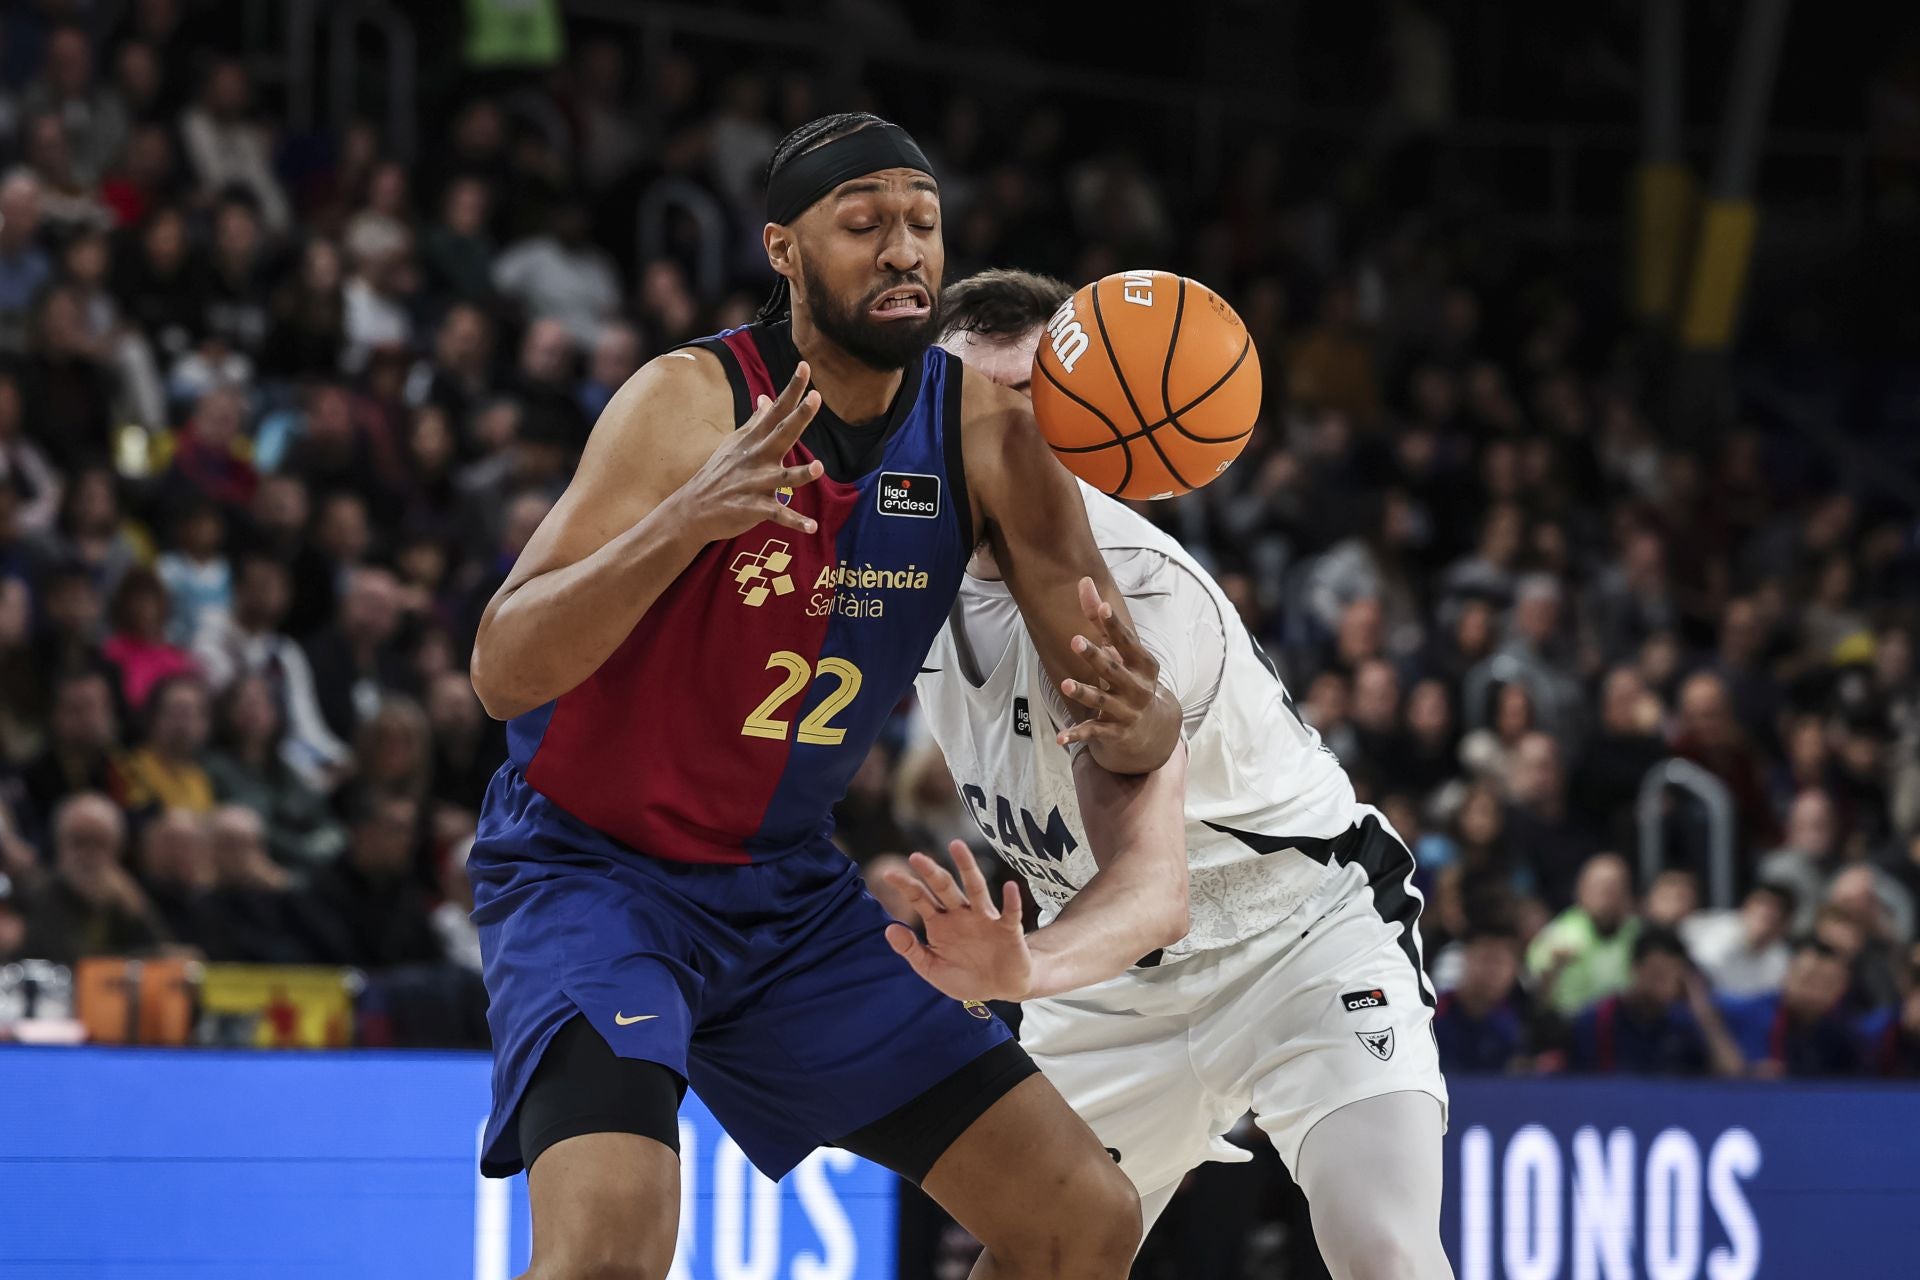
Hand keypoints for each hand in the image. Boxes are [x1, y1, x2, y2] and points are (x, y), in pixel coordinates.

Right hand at [673, 361, 825, 543]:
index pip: (777, 410)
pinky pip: (778, 515)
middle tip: (815, 398)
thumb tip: (767, 397)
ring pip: (782, 477)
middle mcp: (756, 458)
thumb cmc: (719, 472)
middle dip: (799, 417)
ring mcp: (755, 484)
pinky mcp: (754, 508)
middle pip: (782, 434)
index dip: (792, 389)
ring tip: (818, 468)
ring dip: (800, 474)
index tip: (805, 366)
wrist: (693, 508)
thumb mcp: (735, 442)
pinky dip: (795, 522)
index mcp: (754, 440)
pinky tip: (812, 526)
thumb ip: (756, 421)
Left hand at [883, 841, 1033, 1002]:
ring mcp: (985, 919)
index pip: (919, 898)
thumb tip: (888, 928)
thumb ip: (911, 949)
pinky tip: (1010, 887)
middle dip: (931, 872)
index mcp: (940, 922)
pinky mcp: (1008, 929)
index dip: (905, 885)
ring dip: (967, 867)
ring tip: (957, 846)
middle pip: (944, 887)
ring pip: (976, 888)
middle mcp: (961, 914)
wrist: (999, 990)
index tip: (887, 874)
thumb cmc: (964, 976)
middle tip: (915, 857)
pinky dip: (1011, 900)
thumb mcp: (931, 968)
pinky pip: (1010, 913)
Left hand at [1056, 577, 1163, 752]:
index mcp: (1143, 665)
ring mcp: (1126, 711)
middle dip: (1095, 656)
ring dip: (1084, 692)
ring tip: (1066, 684)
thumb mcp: (1124, 655)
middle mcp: (1137, 688)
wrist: (1155, 730)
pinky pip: (1092, 731)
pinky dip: (1076, 735)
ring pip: (1101, 700)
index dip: (1114, 625)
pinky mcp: (1115, 732)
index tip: (1102, 607)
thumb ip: (1101, 621)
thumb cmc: (1132, 680)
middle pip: (1113, 669)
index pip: (1127, 641)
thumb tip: (1084, 581)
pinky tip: (1059, 738)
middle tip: (1075, 640)